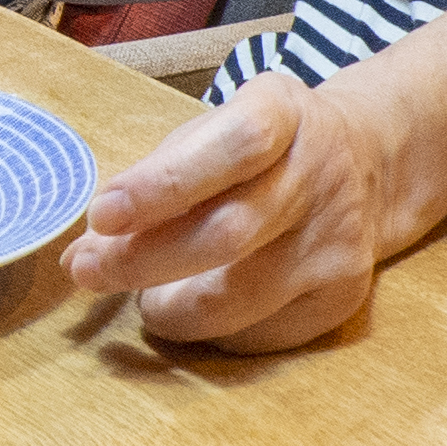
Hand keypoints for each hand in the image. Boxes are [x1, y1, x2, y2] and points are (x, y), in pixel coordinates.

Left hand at [61, 69, 403, 349]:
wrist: (364, 165)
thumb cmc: (257, 150)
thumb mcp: (209, 135)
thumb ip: (149, 185)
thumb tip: (82, 256)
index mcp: (281, 113)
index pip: (227, 148)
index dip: (161, 186)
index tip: (101, 216)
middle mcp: (320, 175)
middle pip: (229, 233)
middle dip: (144, 261)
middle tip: (89, 272)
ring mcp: (339, 240)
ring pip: (242, 296)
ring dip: (173, 308)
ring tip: (142, 298)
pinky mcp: (346, 295)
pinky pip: (262, 332)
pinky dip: (212, 330)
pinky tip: (193, 310)